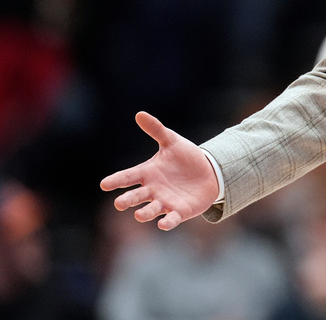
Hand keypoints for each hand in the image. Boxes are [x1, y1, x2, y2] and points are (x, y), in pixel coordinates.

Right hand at [100, 112, 219, 230]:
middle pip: (136, 196)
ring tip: (138, 215)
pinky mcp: (179, 212)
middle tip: (119, 204)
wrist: (208, 172)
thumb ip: (156, 130)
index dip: (116, 181)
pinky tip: (164, 224)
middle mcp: (152, 190)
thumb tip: (139, 114)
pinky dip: (167, 222)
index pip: (128, 177)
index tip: (105, 184)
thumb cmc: (185, 158)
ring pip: (150, 210)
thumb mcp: (172, 141)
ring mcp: (165, 202)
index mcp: (148, 173)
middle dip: (127, 200)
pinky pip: (171, 219)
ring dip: (145, 213)